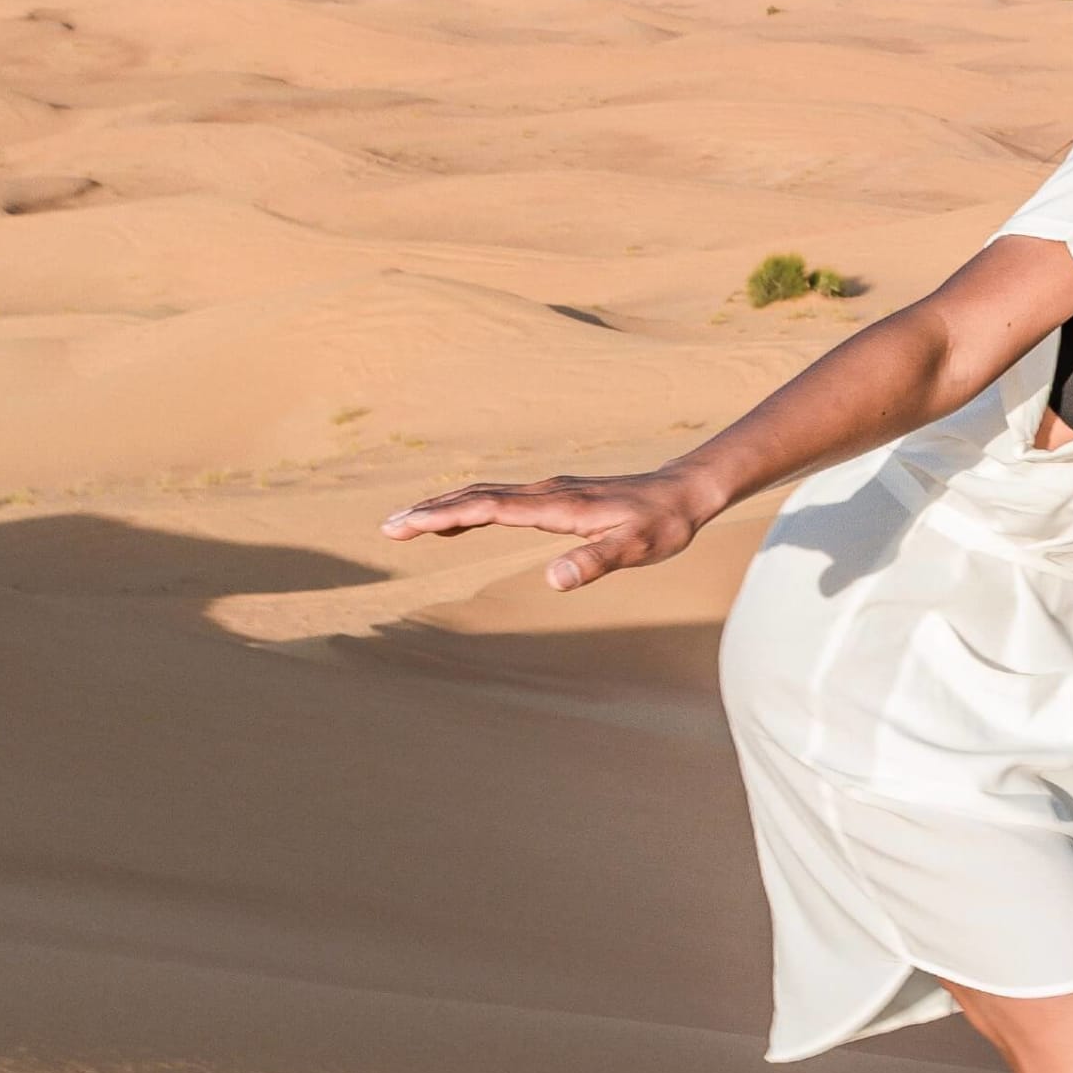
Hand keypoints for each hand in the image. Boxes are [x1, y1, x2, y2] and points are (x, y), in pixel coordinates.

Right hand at [379, 469, 716, 590]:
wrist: (685, 492)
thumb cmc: (663, 524)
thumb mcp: (636, 548)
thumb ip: (596, 562)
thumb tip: (555, 581)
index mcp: (556, 506)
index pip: (487, 508)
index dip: (443, 517)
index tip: (404, 526)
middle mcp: (547, 492)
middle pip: (476, 496)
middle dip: (430, 511)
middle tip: (387, 528)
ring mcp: (551, 491)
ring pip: (486, 494)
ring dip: (445, 507)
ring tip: (407, 524)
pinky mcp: (558, 495)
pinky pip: (502, 498)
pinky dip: (471, 506)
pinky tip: (459, 520)